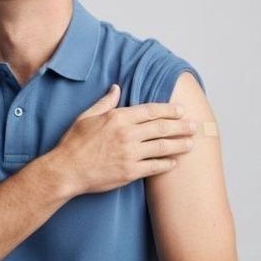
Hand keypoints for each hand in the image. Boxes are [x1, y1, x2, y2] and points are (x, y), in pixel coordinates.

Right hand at [49, 84, 195, 197]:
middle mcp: (127, 134)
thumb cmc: (74, 143)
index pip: (151, 111)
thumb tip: (116, 88)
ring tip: (190, 144)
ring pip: (162, 147)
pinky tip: (174, 162)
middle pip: (161, 128)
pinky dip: (166, 164)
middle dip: (181, 126)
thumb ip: (105, 102)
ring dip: (179, 145)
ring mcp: (130, 154)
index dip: (169, 110)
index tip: (181, 110)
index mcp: (118, 118)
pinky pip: (154, 167)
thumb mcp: (87, 116)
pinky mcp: (130, 172)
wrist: (67, 170)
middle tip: (194, 126)